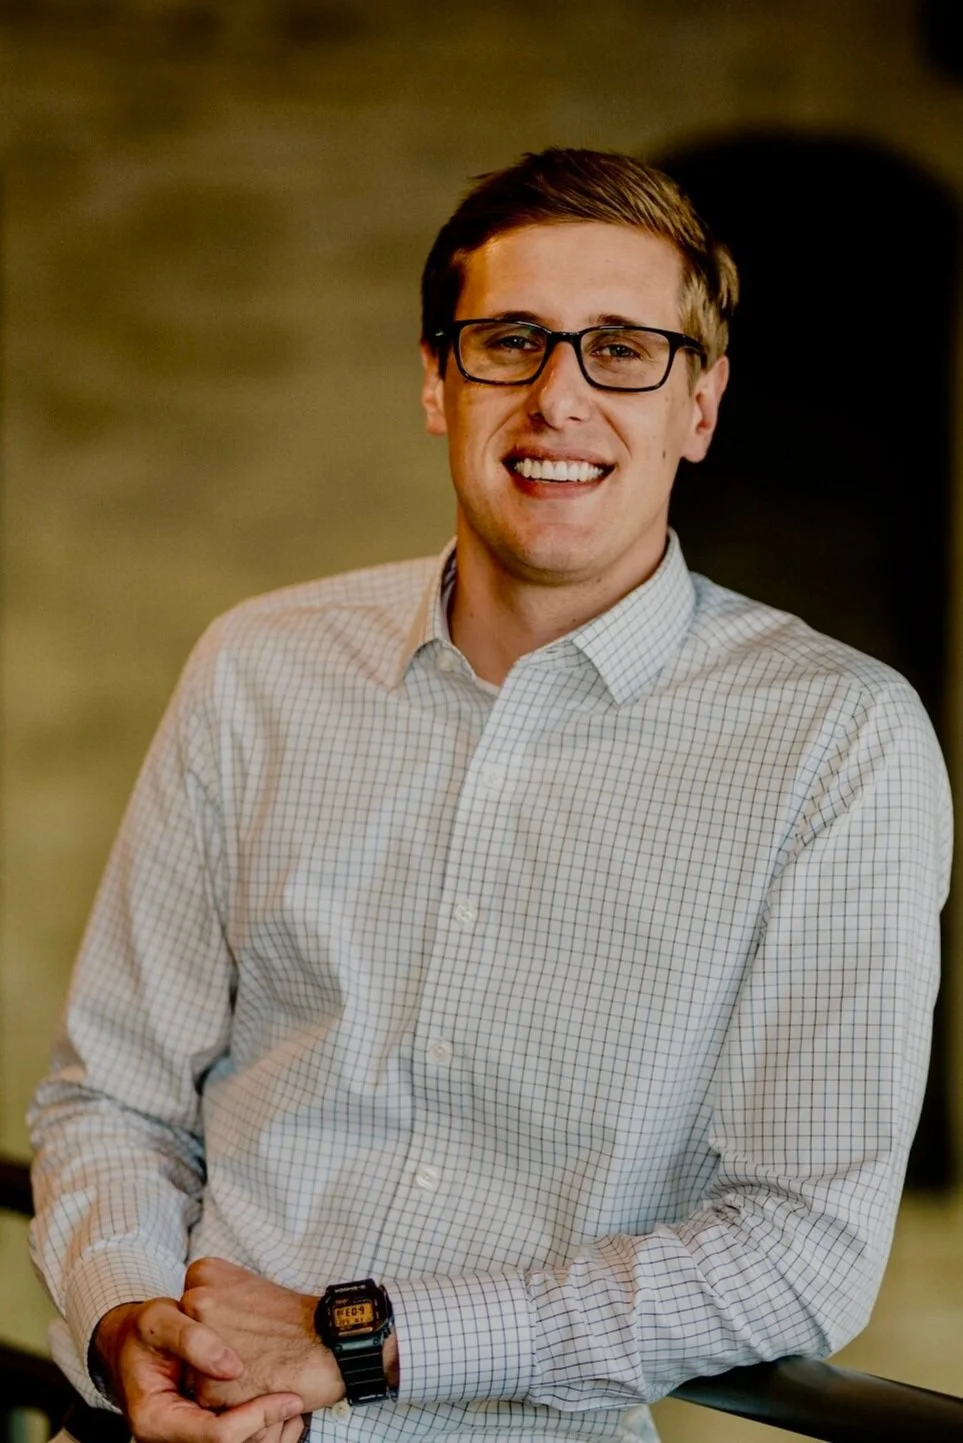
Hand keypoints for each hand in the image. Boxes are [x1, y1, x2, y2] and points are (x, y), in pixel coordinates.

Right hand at [93, 1298, 305, 1442]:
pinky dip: (267, 1428)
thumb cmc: (145, 1330)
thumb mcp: (158, 1320)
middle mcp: (171, 1438)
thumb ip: (192, 1338)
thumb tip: (232, 1368)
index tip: (290, 1398)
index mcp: (155, 1420)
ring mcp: (188, 1436)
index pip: (217, 1436)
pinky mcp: (202, 1428)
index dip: (256, 1418)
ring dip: (273, 1434)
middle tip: (300, 1404)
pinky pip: (242, 1440)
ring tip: (296, 1406)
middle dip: (270, 1431)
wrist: (134, 1342)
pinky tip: (284, 1407)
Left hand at [180, 1258, 345, 1413]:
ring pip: (194, 1372)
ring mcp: (201, 1344)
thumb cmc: (293, 1318)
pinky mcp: (210, 1386)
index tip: (240, 1324)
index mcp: (202, 1274)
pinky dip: (230, 1399)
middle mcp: (195, 1303)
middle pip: (187, 1341)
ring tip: (254, 1365)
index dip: (213, 1325)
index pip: (186, 1311)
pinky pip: (209, 1401)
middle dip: (212, 1351)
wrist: (330, 1343)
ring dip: (218, 1378)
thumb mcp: (247, 1284)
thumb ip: (214, 1295)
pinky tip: (256, 1383)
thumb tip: (192, 1321)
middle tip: (249, 1346)